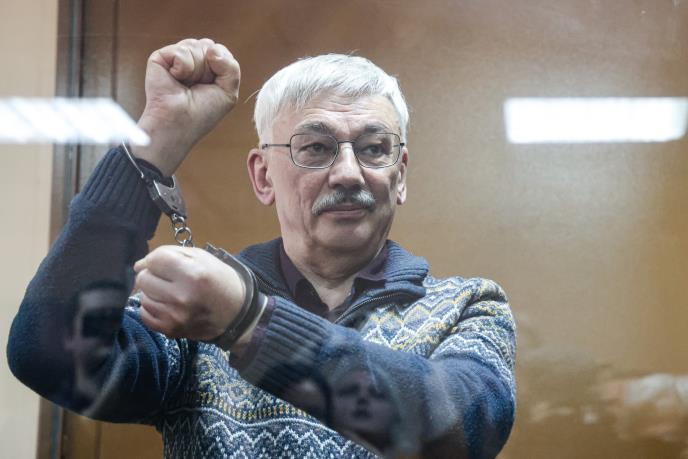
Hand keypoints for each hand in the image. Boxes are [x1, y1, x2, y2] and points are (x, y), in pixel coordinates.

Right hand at [133, 38, 240, 175]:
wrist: (180, 123)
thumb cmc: (202, 112)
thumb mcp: (228, 92)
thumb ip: (231, 67)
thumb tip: (212, 48)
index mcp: (208, 67)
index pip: (220, 51)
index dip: (221, 67)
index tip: (213, 87)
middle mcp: (191, 60)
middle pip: (209, 45)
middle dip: (209, 68)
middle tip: (198, 87)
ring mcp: (175, 58)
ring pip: (196, 45)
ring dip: (197, 70)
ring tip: (186, 85)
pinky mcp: (160, 58)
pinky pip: (181, 50)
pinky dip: (183, 67)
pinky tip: (176, 79)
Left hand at [133, 245, 245, 341]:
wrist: (237, 312)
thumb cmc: (219, 280)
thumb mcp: (203, 257)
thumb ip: (170, 254)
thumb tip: (139, 265)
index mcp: (193, 274)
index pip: (154, 260)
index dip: (155, 259)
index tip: (164, 263)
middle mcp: (182, 296)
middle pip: (144, 279)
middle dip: (153, 275)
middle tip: (168, 278)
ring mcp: (175, 316)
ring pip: (143, 297)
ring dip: (153, 292)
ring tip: (170, 292)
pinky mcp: (171, 330)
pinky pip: (145, 315)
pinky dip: (153, 308)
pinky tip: (167, 305)